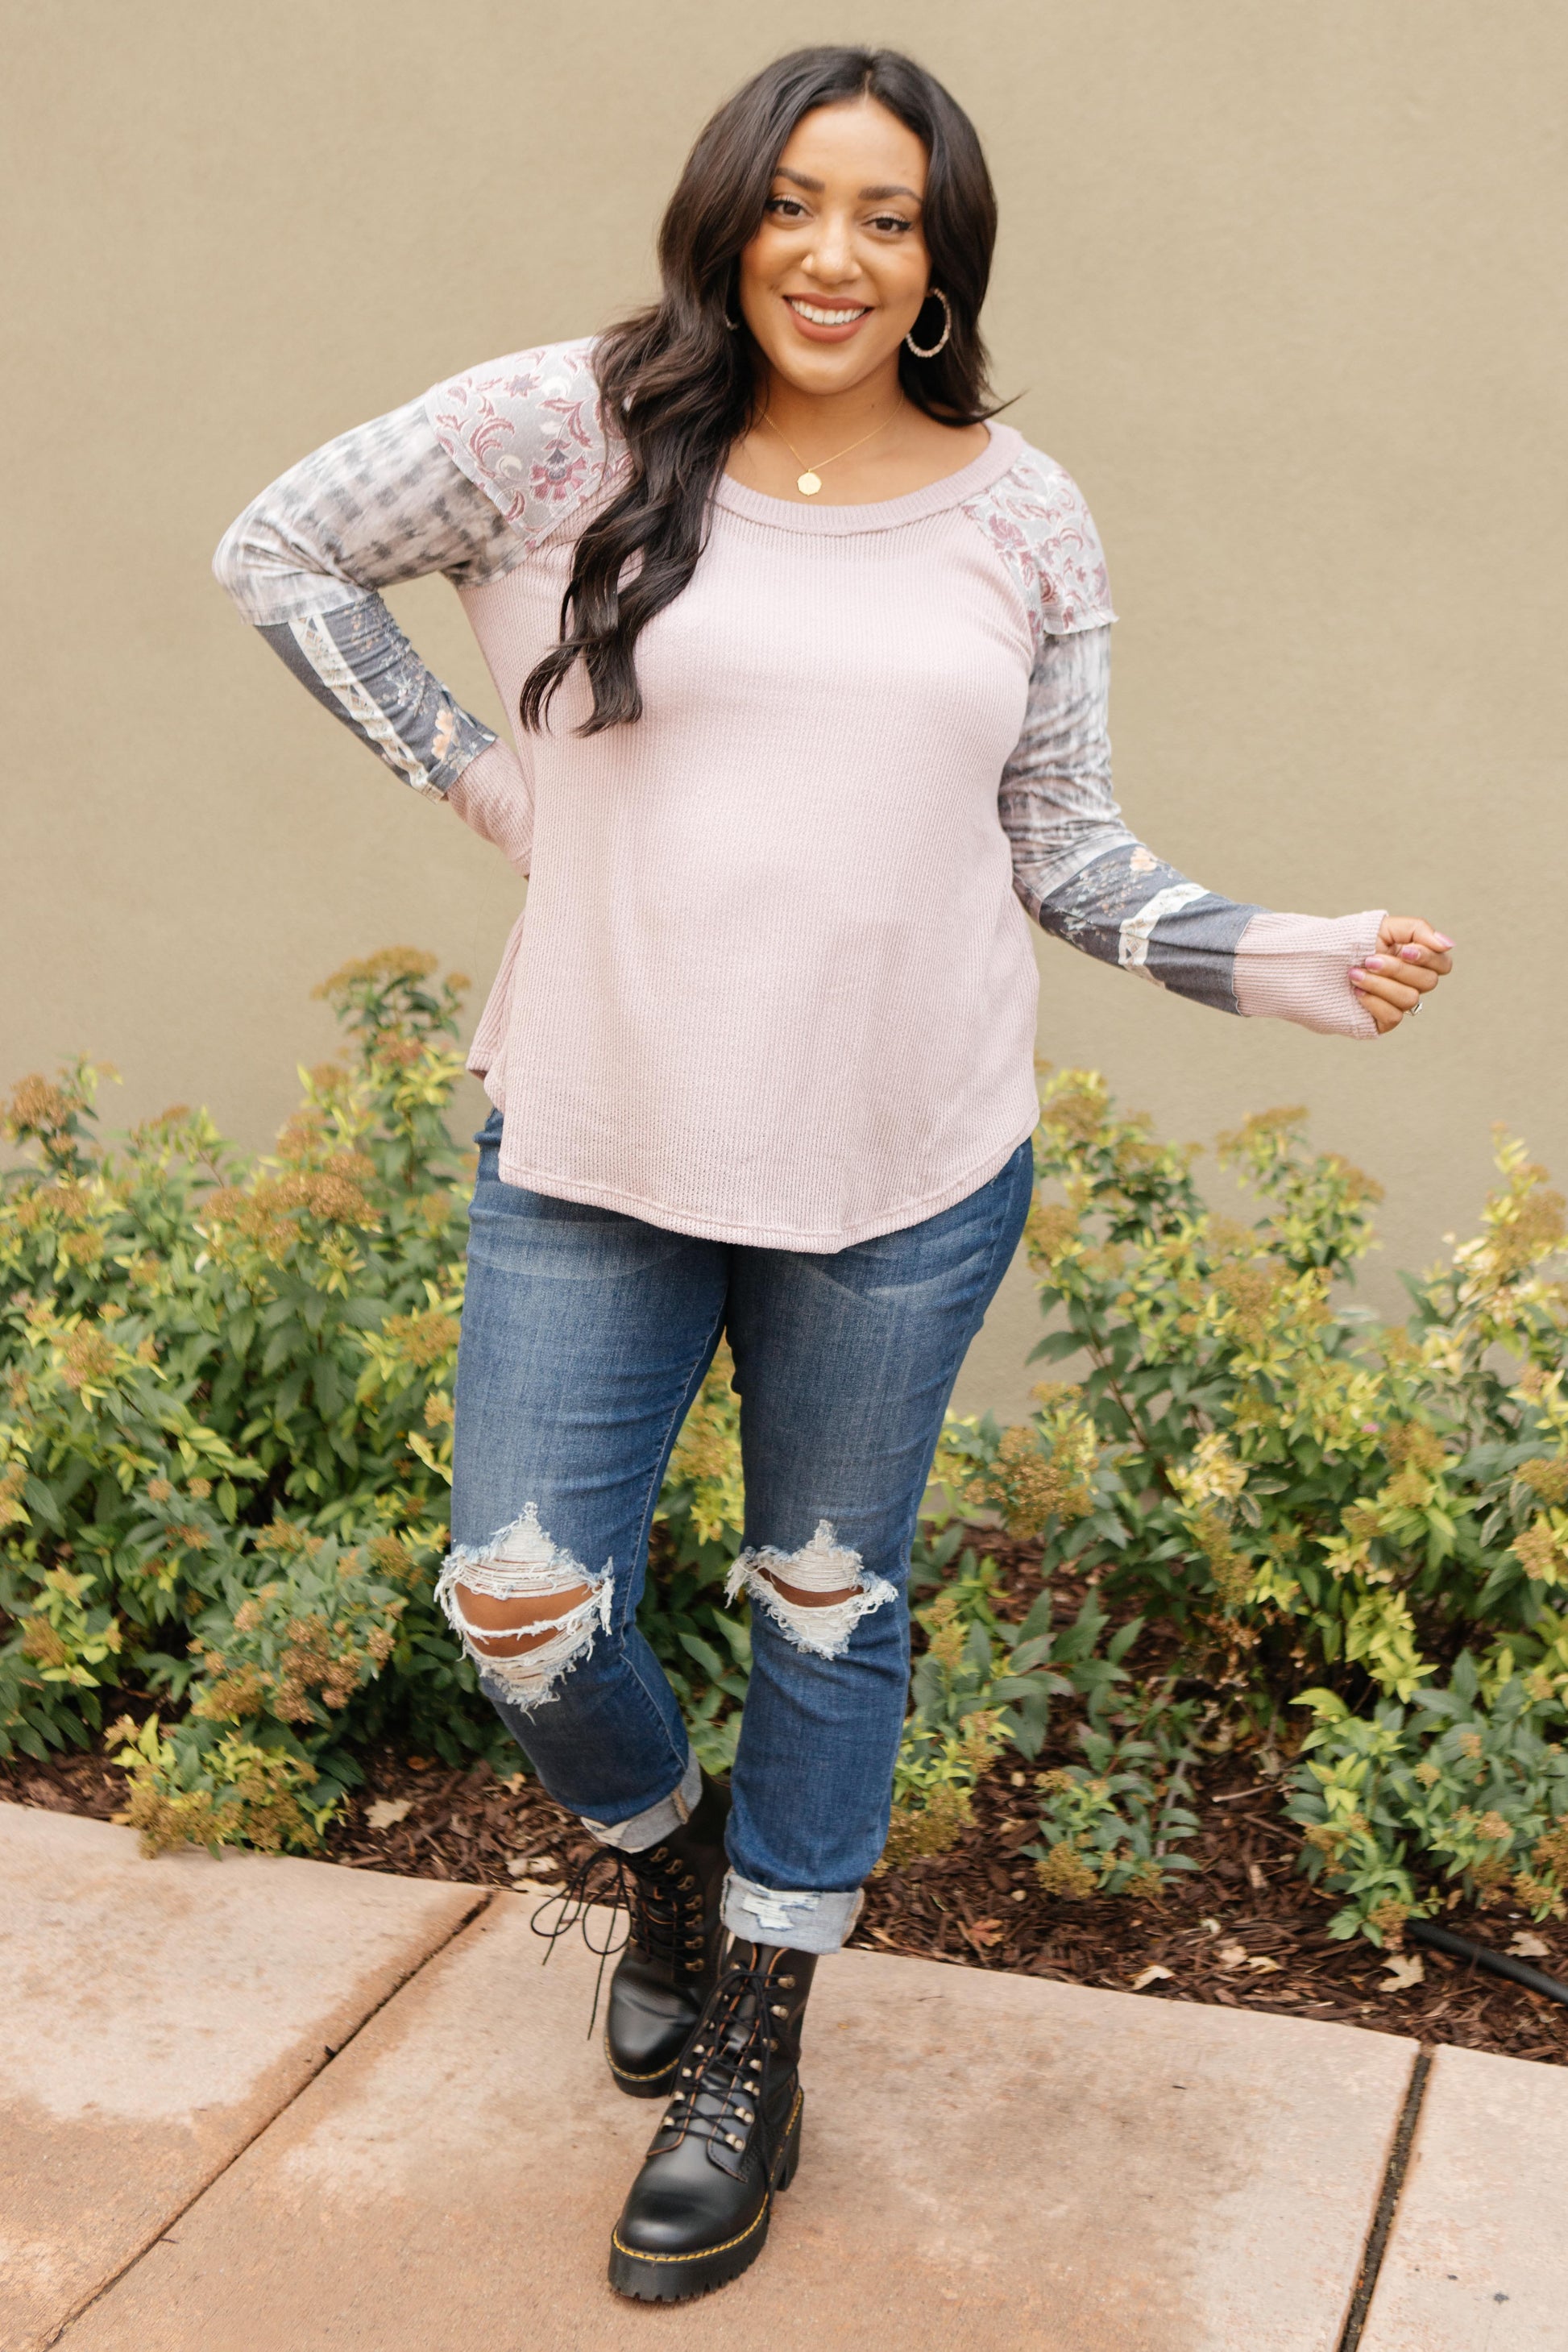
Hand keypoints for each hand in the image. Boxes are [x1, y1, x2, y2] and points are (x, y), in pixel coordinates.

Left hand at [1350, 917, 1453, 1034]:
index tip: (1405, 950)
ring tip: (1354, 973)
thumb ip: (1418, 930)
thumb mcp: (1384, 928)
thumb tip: (1448, 944)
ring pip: (1409, 999)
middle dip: (1397, 969)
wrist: (1316, 964)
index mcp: (1417, 960)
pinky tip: (1356, 992)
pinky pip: (1393, 1016)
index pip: (1443, 964)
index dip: (1428, 958)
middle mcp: (1411, 983)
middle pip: (1428, 982)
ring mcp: (1397, 1003)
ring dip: (1380, 984)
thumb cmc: (1352, 944)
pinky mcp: (1382, 1021)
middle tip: (1370, 960)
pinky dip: (1374, 1002)